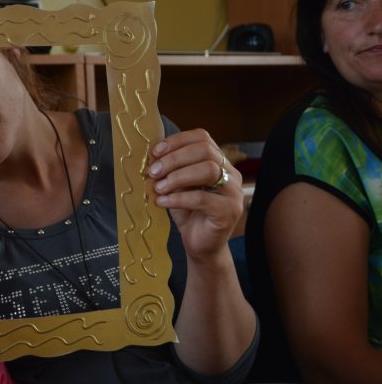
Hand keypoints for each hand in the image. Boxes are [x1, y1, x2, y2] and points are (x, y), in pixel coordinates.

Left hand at [148, 129, 243, 260]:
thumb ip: (169, 169)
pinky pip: (202, 198)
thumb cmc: (188, 212)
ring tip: (158, 187)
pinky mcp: (229, 211)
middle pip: (205, 151)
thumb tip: (151, 154)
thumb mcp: (176, 186)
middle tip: (153, 171)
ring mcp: (233, 192)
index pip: (202, 138)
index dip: (177, 141)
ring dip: (177, 177)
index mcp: (219, 162)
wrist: (200, 245)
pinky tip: (162, 202)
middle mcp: (231, 173)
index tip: (155, 151)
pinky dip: (178, 198)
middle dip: (174, 158)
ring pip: (208, 170)